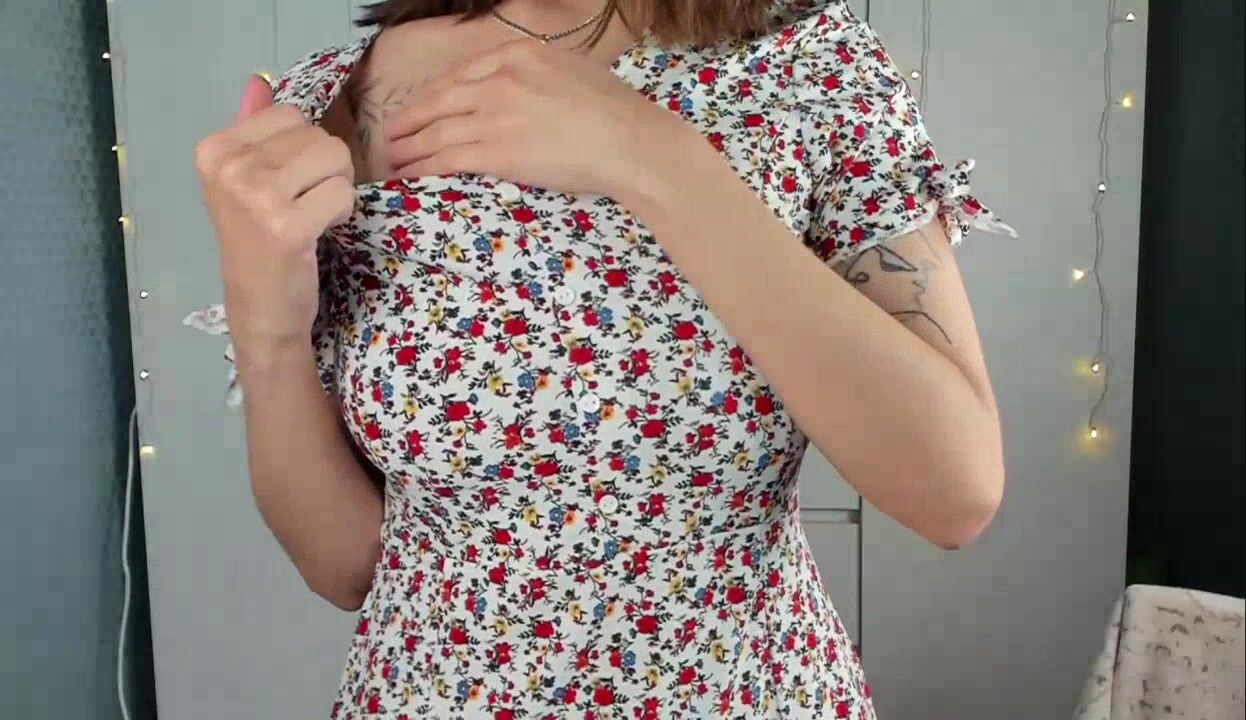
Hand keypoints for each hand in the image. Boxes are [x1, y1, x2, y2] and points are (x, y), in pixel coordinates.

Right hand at [193, 75, 354, 354]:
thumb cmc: (257, 240)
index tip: (285, 183)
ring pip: (336, 159)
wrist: (260, 306)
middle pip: (318, 135)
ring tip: (311, 215)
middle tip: (303, 204)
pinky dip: (341, 212)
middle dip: (326, 168)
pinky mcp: (286, 226)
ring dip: (337, 188)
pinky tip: (318, 231)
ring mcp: (256, 196)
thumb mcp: (245, 179)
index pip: (291, 114)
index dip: (304, 147)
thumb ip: (253, 127)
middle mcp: (229, 166)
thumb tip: (259, 80)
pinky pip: (342, 192)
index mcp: (214, 148)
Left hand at [382, 39, 696, 199]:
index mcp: (518, 56)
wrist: (628, 142)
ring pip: (436, 130)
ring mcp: (493, 115)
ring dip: (408, 146)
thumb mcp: (573, 71)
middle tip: (392, 134)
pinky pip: (445, 157)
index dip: (434, 94)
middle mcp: (498, 81)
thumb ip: (540, 76)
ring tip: (392, 158)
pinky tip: (408, 173)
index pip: (462, 74)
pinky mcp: (494, 152)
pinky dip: (421, 166)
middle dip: (410, 119)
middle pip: (439, 99)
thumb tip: (528, 90)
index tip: (422, 106)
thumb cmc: (615, 112)